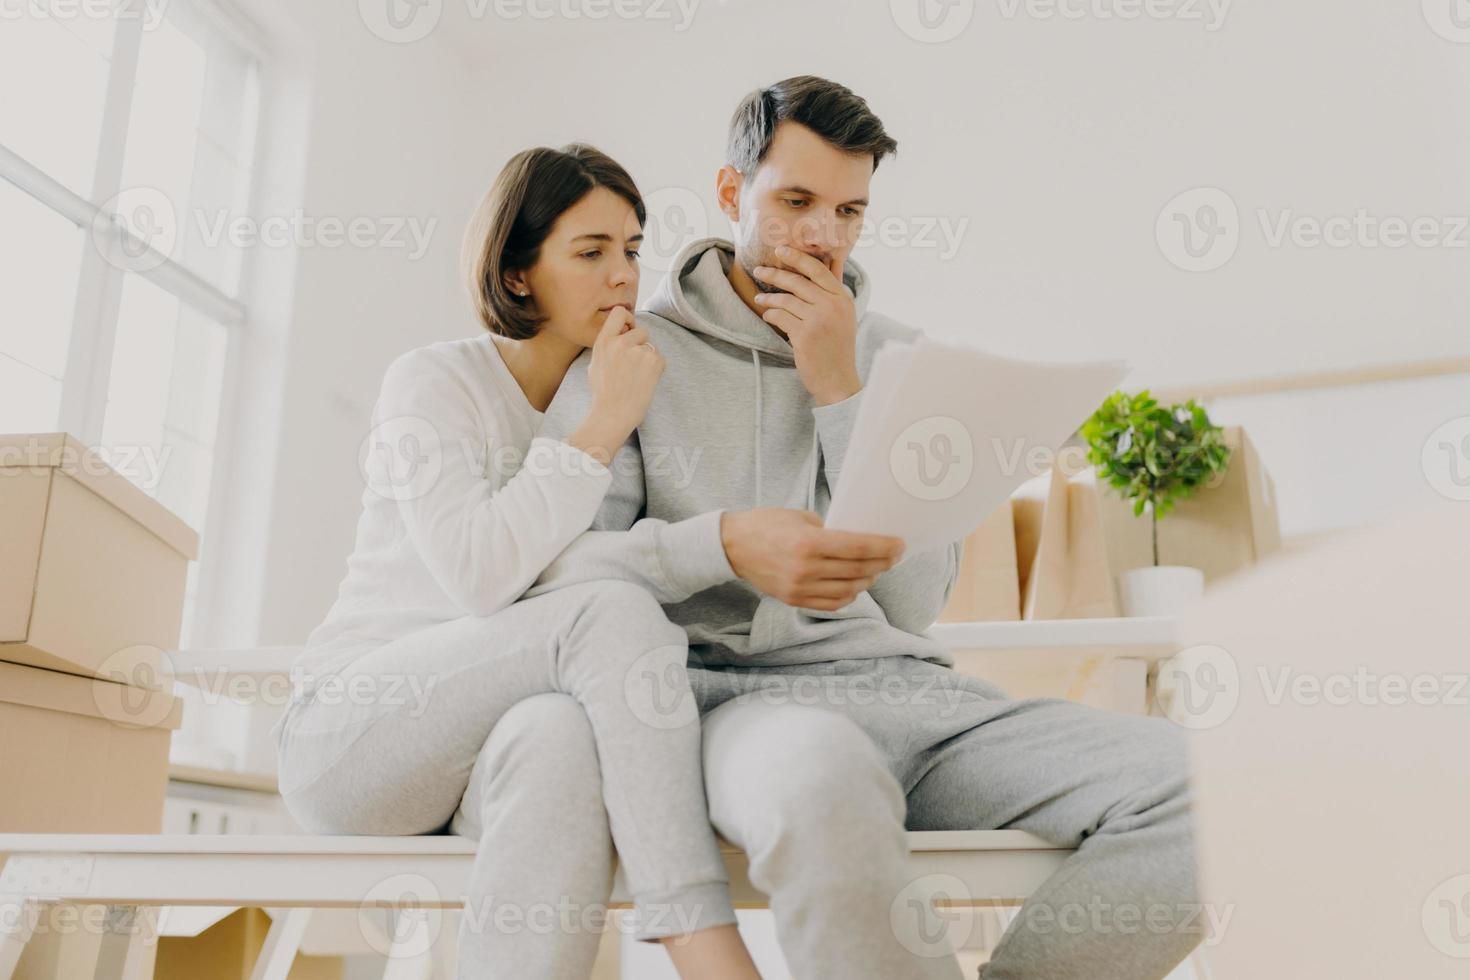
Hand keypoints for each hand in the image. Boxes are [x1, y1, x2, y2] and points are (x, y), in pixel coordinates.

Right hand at [567, 308, 662, 465]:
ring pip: (650, 347)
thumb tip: (622, 333)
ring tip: (636, 378)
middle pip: (641, 330)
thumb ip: (608, 346)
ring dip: (647, 358)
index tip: (630, 328)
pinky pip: (659, 358)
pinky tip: (644, 382)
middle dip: (641, 344)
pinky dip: (656, 369)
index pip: (619, 312)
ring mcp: (638, 351)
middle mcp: (620, 342)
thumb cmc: (604, 394)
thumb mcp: (596, 364)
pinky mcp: (654, 361)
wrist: (613, 415)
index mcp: (603, 342)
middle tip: (634, 365)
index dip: (628, 318)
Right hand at [720, 509, 903, 610]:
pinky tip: (856, 585)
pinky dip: (849, 595)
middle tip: (894, 555)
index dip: (884, 547)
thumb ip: (830, 532)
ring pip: (849, 590)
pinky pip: (832, 604)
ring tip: (876, 569)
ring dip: (868, 580)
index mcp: (808, 542)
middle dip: (882, 562)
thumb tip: (860, 543)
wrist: (732, 546)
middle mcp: (805, 569)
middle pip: (858, 570)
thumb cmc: (767, 524)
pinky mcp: (794, 600)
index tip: (900, 545)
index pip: (858, 547)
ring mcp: (800, 588)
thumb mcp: (801, 518)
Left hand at [751, 245, 860, 405]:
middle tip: (759, 269)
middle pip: (798, 282)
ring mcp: (819, 320)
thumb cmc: (837, 348)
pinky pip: (780, 317)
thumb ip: (834, 292)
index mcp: (843, 299)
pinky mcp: (804, 336)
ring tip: (759, 297)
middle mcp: (832, 306)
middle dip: (775, 274)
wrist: (838, 380)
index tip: (781, 250)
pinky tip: (767, 315)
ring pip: (786, 300)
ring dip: (769, 297)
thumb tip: (832, 262)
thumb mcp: (844, 316)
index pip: (818, 270)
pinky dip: (771, 314)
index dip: (798, 258)